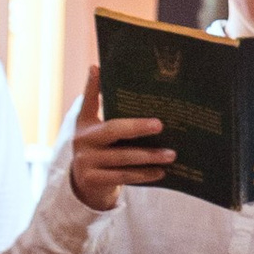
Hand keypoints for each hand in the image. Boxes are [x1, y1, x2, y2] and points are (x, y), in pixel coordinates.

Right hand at [69, 59, 171, 210]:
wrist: (85, 185)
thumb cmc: (101, 151)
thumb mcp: (99, 131)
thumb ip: (110, 112)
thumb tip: (124, 84)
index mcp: (85, 123)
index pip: (88, 100)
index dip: (91, 84)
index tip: (97, 67)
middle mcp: (82, 140)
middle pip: (113, 130)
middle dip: (138, 127)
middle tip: (161, 125)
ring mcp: (85, 161)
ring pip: (122, 157)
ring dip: (149, 156)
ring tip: (171, 154)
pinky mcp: (92, 180)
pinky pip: (123, 176)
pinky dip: (143, 174)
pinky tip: (161, 172)